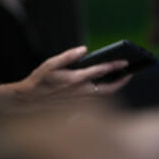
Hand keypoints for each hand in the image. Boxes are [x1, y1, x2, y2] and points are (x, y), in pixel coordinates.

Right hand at [0, 45, 131, 115]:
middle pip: (108, 89)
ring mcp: (80, 102)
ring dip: (115, 88)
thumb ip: (68, 56)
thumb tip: (84, 49)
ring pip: (104, 97)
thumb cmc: (39, 81)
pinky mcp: (78, 109)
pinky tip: (107, 87)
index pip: (100, 71)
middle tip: (129, 73)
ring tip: (122, 78)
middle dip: (122, 82)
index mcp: (75, 79)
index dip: (115, 66)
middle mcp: (80, 92)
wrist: (28, 102)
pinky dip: (104, 95)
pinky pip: (96, 102)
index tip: (125, 62)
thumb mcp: (50, 64)